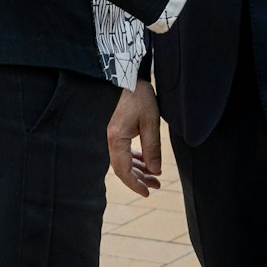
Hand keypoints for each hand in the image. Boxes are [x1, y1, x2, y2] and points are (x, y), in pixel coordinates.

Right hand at [106, 80, 161, 197]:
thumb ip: (153, 147)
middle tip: (157, 185)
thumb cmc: (138, 95)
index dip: (135, 184)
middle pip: (122, 168)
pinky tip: (144, 161)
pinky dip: (134, 158)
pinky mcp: (114, 130)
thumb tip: (155, 170)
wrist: (125, 74)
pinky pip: (122, 150)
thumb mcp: (151, 121)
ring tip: (154, 175)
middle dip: (140, 179)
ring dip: (138, 169)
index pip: (123, 171)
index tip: (148, 192)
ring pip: (122, 160)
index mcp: (116, 139)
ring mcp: (110, 135)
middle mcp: (110, 140)